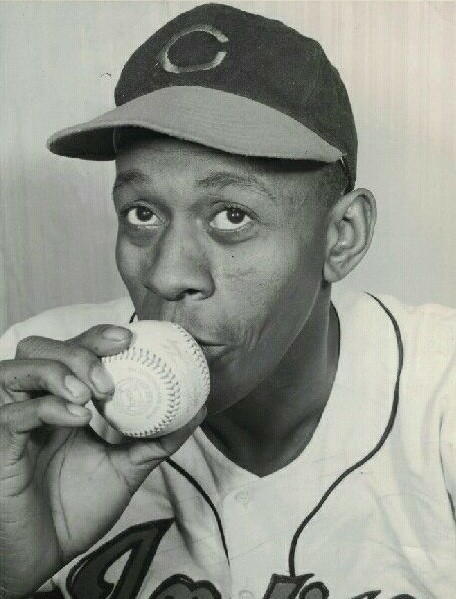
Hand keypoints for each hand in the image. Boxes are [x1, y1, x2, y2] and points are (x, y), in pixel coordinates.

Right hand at [0, 325, 205, 598]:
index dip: (95, 336)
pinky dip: (46, 407)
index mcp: (60, 401)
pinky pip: (12, 414)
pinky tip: (77, 418)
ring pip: (16, 370)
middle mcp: (31, 403)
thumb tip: (199, 409)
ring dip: (58, 371)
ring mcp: (11, 422)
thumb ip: (157, 438)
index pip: (69, 350)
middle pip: (39, 348)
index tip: (129, 337)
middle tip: (110, 375)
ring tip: (92, 393)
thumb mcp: (126, 467)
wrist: (46, 555)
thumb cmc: (77, 508)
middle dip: (77, 349)